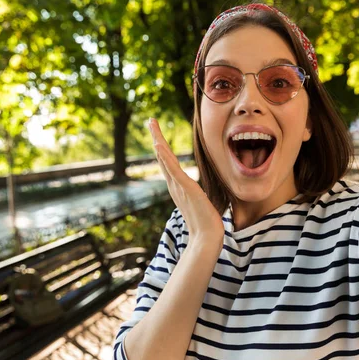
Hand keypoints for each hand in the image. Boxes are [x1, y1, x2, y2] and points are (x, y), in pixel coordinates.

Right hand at [148, 118, 224, 248]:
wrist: (207, 238)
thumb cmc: (207, 225)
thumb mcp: (202, 204)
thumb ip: (199, 197)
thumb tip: (203, 196)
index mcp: (179, 188)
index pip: (169, 164)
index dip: (163, 148)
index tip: (158, 135)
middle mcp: (175, 186)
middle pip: (162, 157)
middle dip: (157, 138)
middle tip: (151, 121)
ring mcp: (178, 187)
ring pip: (165, 159)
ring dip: (158, 140)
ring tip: (152, 124)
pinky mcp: (185, 189)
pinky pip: (173, 170)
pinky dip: (165, 157)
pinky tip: (158, 145)